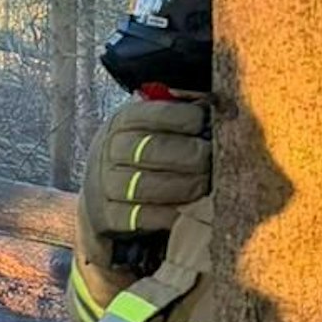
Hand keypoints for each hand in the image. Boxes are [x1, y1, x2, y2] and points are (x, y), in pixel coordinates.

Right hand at [86, 98, 210, 242]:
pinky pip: (141, 216)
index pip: (158, 114)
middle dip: (192, 155)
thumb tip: (219, 106)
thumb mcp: (151, 127)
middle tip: (215, 160)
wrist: (102, 192)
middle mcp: (109, 149)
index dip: (189, 119)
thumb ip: (180, 115)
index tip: (210, 126)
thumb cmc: (141, 154)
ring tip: (206, 186)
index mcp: (123, 121)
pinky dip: (168, 214)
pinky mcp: (107, 214)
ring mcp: (105, 183)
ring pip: (146, 184)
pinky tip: (187, 210)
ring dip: (184, 186)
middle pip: (153, 149)